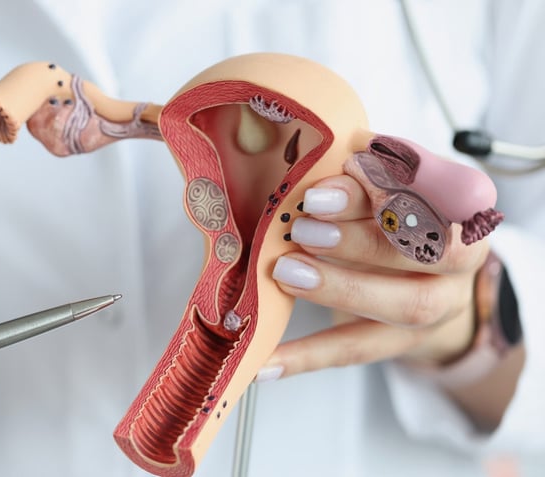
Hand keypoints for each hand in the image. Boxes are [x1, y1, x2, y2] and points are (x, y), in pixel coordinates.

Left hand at [260, 175, 489, 378]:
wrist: (420, 276)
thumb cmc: (388, 216)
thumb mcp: (376, 187)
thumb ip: (357, 173)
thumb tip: (317, 152)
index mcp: (458, 204)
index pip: (437, 189)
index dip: (396, 179)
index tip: (349, 164)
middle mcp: (459, 258)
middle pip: (428, 251)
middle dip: (363, 237)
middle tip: (305, 228)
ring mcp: (439, 306)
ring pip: (405, 306)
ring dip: (341, 288)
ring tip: (286, 272)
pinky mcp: (405, 343)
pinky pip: (357, 350)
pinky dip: (308, 356)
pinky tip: (266, 363)